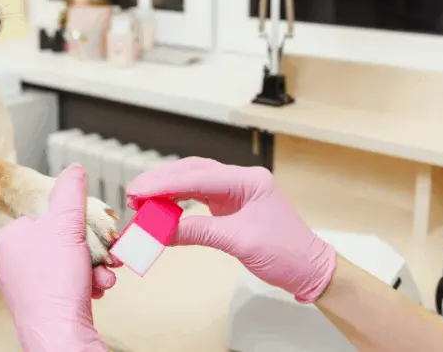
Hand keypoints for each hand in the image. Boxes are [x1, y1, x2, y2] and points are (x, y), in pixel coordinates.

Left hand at [0, 164, 114, 350]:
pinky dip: (85, 284)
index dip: (74, 223)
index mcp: (9, 236)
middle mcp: (12, 259)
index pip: (46, 215)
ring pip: (68, 262)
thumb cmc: (56, 281)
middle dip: (90, 250)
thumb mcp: (67, 224)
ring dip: (92, 267)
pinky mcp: (40, 302)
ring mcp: (25, 283)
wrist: (60, 333)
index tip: (89, 232)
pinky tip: (95, 289)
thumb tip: (74, 169)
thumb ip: (71, 192)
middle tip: (105, 257)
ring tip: (101, 276)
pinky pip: (67, 282)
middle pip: (61, 240)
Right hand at [126, 157, 335, 303]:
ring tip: (141, 200)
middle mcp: (241, 179)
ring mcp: (236, 191)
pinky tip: (162, 208)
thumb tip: (159, 231)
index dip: (164, 183)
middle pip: (192, 171)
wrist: (309, 270)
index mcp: (249, 180)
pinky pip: (197, 196)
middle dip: (161, 181)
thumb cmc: (286, 254)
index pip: (198, 176)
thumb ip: (198, 232)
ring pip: (193, 181)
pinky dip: (177, 201)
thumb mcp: (239, 242)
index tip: (137, 190)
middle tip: (133, 193)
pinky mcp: (230, 205)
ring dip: (166, 189)